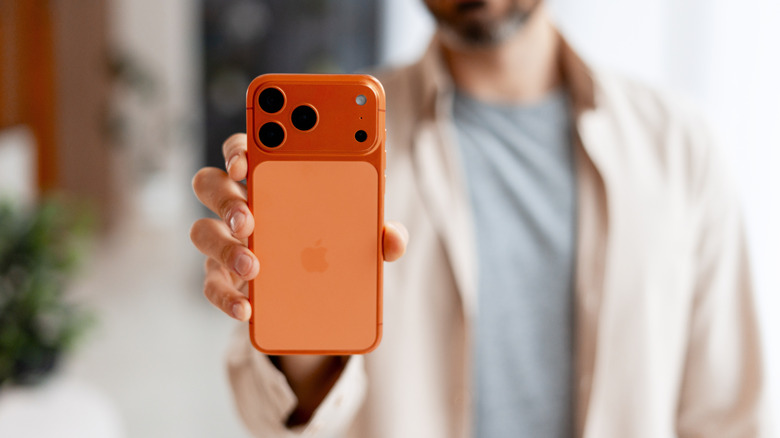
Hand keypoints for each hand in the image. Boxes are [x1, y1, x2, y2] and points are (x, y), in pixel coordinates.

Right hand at [189, 133, 408, 320]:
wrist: (323, 295)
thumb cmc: (339, 243)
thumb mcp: (364, 236)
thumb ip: (380, 233)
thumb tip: (393, 239)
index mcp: (272, 176)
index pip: (245, 149)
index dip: (238, 149)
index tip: (245, 161)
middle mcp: (242, 202)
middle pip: (211, 184)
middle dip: (225, 197)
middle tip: (249, 219)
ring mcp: (228, 240)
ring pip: (202, 232)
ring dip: (224, 247)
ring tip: (252, 266)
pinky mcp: (225, 278)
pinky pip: (212, 285)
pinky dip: (227, 297)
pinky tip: (248, 308)